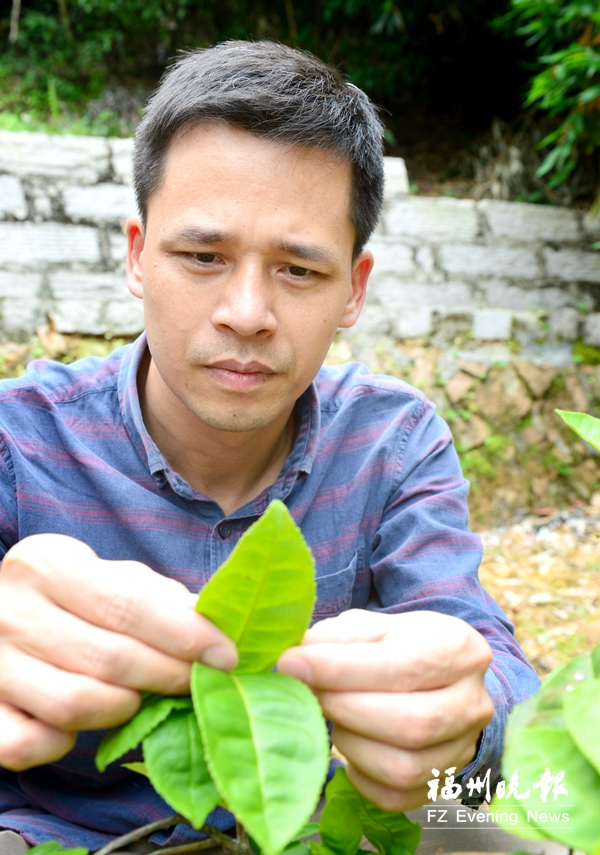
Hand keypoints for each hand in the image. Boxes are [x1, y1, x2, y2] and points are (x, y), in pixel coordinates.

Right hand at [0, 534, 236, 770]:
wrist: (8, 615)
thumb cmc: (77, 598)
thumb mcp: (118, 580)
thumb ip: (166, 601)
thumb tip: (223, 631)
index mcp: (47, 563)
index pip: (127, 604)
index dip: (184, 635)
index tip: (226, 656)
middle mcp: (10, 609)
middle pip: (108, 657)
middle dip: (168, 675)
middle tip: (201, 683)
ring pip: (74, 703)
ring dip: (125, 708)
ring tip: (144, 698)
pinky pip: (28, 744)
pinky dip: (64, 743)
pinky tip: (85, 725)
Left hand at [278, 609, 492, 811]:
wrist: (432, 677)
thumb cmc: (395, 646)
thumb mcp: (371, 626)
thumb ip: (336, 638)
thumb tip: (296, 661)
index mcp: (459, 648)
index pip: (403, 666)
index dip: (342, 669)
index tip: (292, 664)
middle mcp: (474, 701)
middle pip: (412, 723)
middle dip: (347, 709)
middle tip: (310, 693)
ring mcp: (464, 748)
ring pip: (404, 767)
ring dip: (352, 743)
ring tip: (333, 716)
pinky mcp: (442, 783)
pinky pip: (395, 797)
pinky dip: (360, 775)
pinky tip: (348, 744)